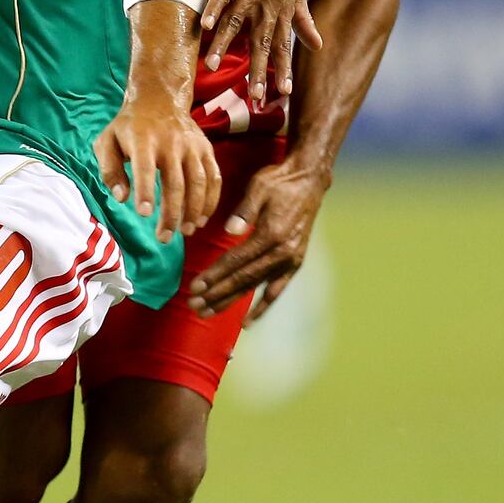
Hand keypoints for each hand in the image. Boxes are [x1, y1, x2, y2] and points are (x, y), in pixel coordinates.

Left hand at [96, 90, 219, 242]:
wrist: (160, 98)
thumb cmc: (129, 127)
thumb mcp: (107, 141)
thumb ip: (109, 169)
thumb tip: (120, 198)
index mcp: (143, 139)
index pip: (145, 167)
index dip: (145, 190)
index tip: (144, 214)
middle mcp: (171, 142)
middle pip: (175, 182)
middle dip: (171, 213)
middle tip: (164, 238)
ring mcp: (192, 146)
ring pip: (198, 182)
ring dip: (194, 210)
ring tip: (186, 231)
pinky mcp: (206, 149)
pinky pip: (214, 177)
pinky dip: (211, 200)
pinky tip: (203, 218)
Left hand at [186, 157, 326, 316]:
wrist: (309, 180)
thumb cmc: (279, 181)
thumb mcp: (259, 187)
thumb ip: (245, 210)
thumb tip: (229, 230)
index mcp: (271, 234)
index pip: (236, 261)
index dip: (214, 276)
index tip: (195, 287)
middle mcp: (282, 252)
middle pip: (243, 279)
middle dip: (216, 294)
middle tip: (194, 306)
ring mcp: (290, 260)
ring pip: (255, 287)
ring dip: (230, 302)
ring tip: (207, 313)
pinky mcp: (294, 262)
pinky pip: (276, 290)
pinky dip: (262, 307)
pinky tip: (247, 322)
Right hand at [204, 0, 321, 107]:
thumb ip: (304, 18)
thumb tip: (317, 46)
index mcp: (286, 4)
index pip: (284, 43)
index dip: (282, 69)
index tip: (281, 95)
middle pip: (262, 39)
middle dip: (258, 69)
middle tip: (253, 97)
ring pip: (237, 19)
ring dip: (224, 44)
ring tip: (212, 66)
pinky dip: (214, 8)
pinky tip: (203, 25)